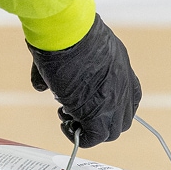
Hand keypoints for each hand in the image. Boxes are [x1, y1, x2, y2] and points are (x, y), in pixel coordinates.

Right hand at [28, 15, 141, 147]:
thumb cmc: (68, 30)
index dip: (112, 106)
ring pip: (110, 132)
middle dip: (100, 121)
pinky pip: (93, 139)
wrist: (68, 31)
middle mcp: (124, 87)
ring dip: (89, 130)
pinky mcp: (98, 115)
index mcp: (123, 68)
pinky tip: (65, 125)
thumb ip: (66, 68)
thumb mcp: (74, 47)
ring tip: (66, 115)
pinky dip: (78, 136)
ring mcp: (114, 103)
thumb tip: (40, 84)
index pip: (130, 98)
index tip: (94, 104)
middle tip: (76, 110)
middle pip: (122, 119)